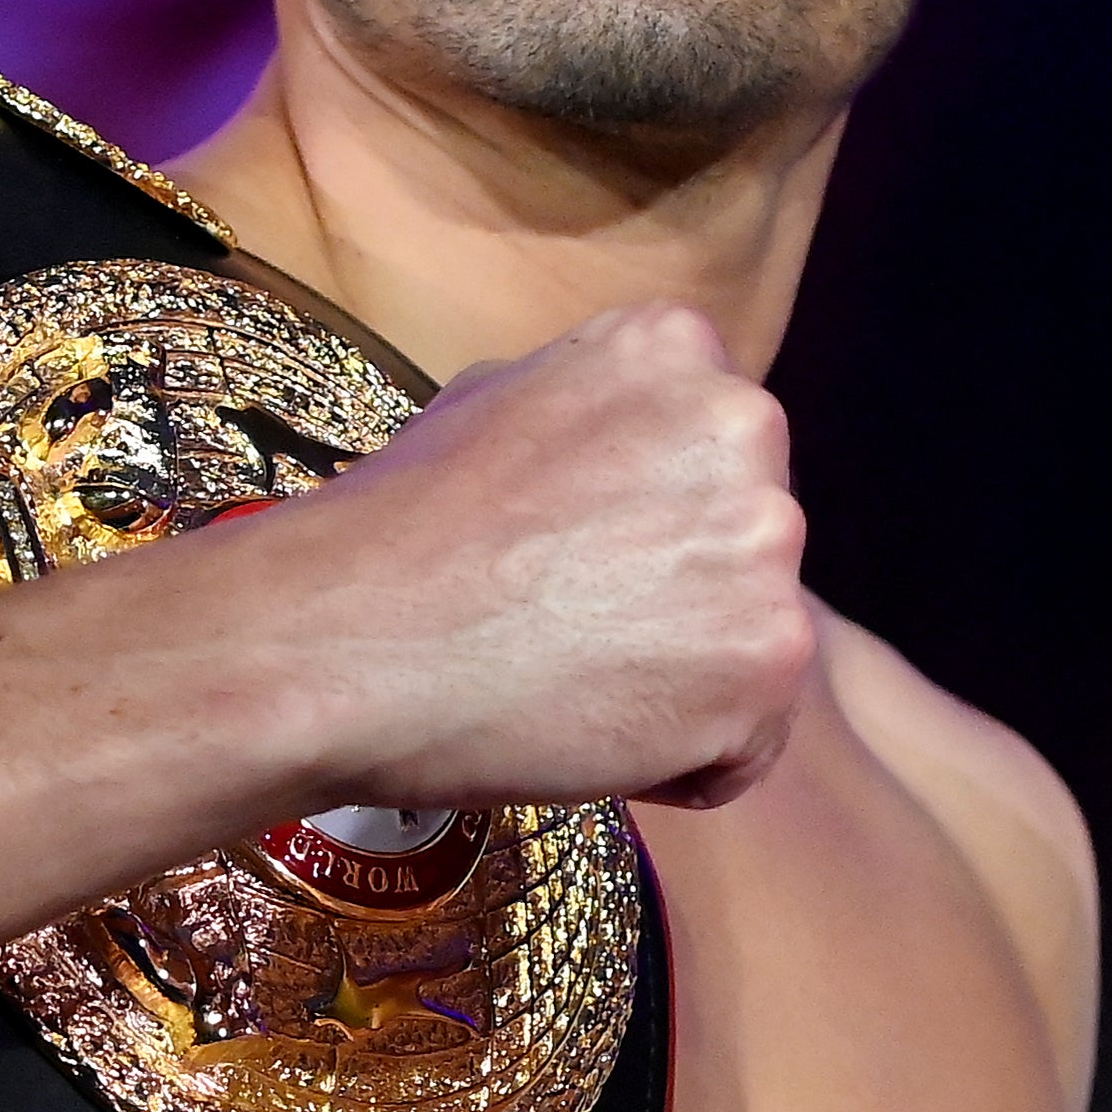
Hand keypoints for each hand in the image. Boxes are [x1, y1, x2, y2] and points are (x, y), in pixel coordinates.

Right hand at [227, 302, 815, 809]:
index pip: (715, 455)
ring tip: (571, 678)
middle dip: (680, 593)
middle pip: (748, 541)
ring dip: (681, 679)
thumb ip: (591, 410)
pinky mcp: (769, 658)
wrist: (343, 643)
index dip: (650, 522)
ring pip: (754, 639)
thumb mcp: (492, 398)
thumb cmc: (397, 532)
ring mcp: (765, 543)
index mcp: (676, 349)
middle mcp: (743, 427)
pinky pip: (748, 740)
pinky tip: (591, 733)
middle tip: (571, 624)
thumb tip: (620, 439)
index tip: (579, 554)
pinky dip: (684, 762)